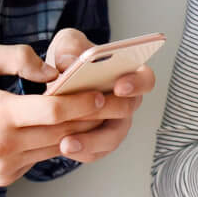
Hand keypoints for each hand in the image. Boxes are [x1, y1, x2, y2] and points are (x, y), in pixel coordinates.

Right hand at [0, 42, 135, 185]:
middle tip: (119, 102)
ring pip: (55, 148)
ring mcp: (4, 167)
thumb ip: (18, 58)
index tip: (105, 93)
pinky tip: (68, 126)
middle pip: (63, 132)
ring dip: (79, 131)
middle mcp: (3, 147)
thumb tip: (53, 71)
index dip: (85, 102)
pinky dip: (54, 142)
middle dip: (94, 117)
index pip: (55, 111)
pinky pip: (39, 157)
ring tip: (101, 112)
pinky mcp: (3, 177)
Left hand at [42, 28, 156, 162]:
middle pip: (127, 111)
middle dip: (108, 112)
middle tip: (88, 111)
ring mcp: (113, 125)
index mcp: (127, 74)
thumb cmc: (68, 60)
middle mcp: (126, 102)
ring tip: (67, 142)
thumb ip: (71, 45)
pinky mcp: (98, 143)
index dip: (137, 83)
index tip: (119, 85)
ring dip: (91, 141)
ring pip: (111, 138)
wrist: (52, 85)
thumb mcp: (67, 44)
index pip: (145, 79)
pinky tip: (62, 146)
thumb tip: (72, 61)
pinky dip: (79, 151)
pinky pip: (94, 152)